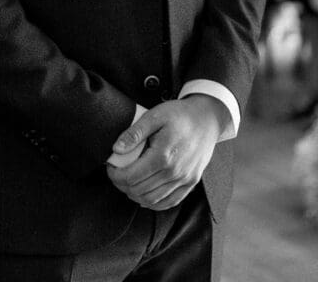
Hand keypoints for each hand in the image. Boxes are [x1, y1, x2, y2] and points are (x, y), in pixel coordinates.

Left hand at [106, 96, 226, 210]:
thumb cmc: (180, 115)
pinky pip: (170, 202)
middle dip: (122, 185)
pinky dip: (154, 203)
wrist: (207, 118)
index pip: (131, 176)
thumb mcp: (155, 115)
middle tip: (116, 175)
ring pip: (152, 200)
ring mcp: (184, 180)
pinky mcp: (191, 183)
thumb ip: (134, 133)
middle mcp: (174, 172)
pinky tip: (145, 196)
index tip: (110, 168)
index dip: (115, 176)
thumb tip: (116, 149)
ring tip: (127, 183)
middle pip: (139, 190)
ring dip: (135, 195)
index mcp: (163, 155)